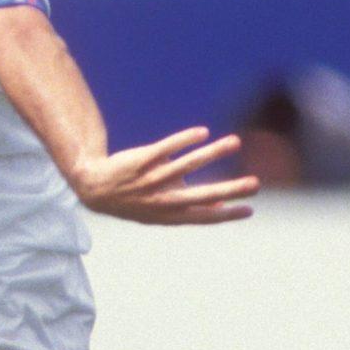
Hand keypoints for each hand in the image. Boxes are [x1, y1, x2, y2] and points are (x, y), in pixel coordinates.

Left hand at [68, 127, 257, 224]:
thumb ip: (189, 210)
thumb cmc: (134, 200)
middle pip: (201, 195)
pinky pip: (165, 148)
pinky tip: (203, 132)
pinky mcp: (141, 160)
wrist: (93, 188)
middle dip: (229, 189)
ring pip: (186, 165)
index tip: (250, 208)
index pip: (203, 217)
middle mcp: (161, 199)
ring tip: (235, 142)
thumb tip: (221, 208)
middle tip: (255, 184)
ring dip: (213, 153)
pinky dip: (184, 140)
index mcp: (168, 215)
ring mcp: (151, 179)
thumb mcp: (159, 213)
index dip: (227, 215)